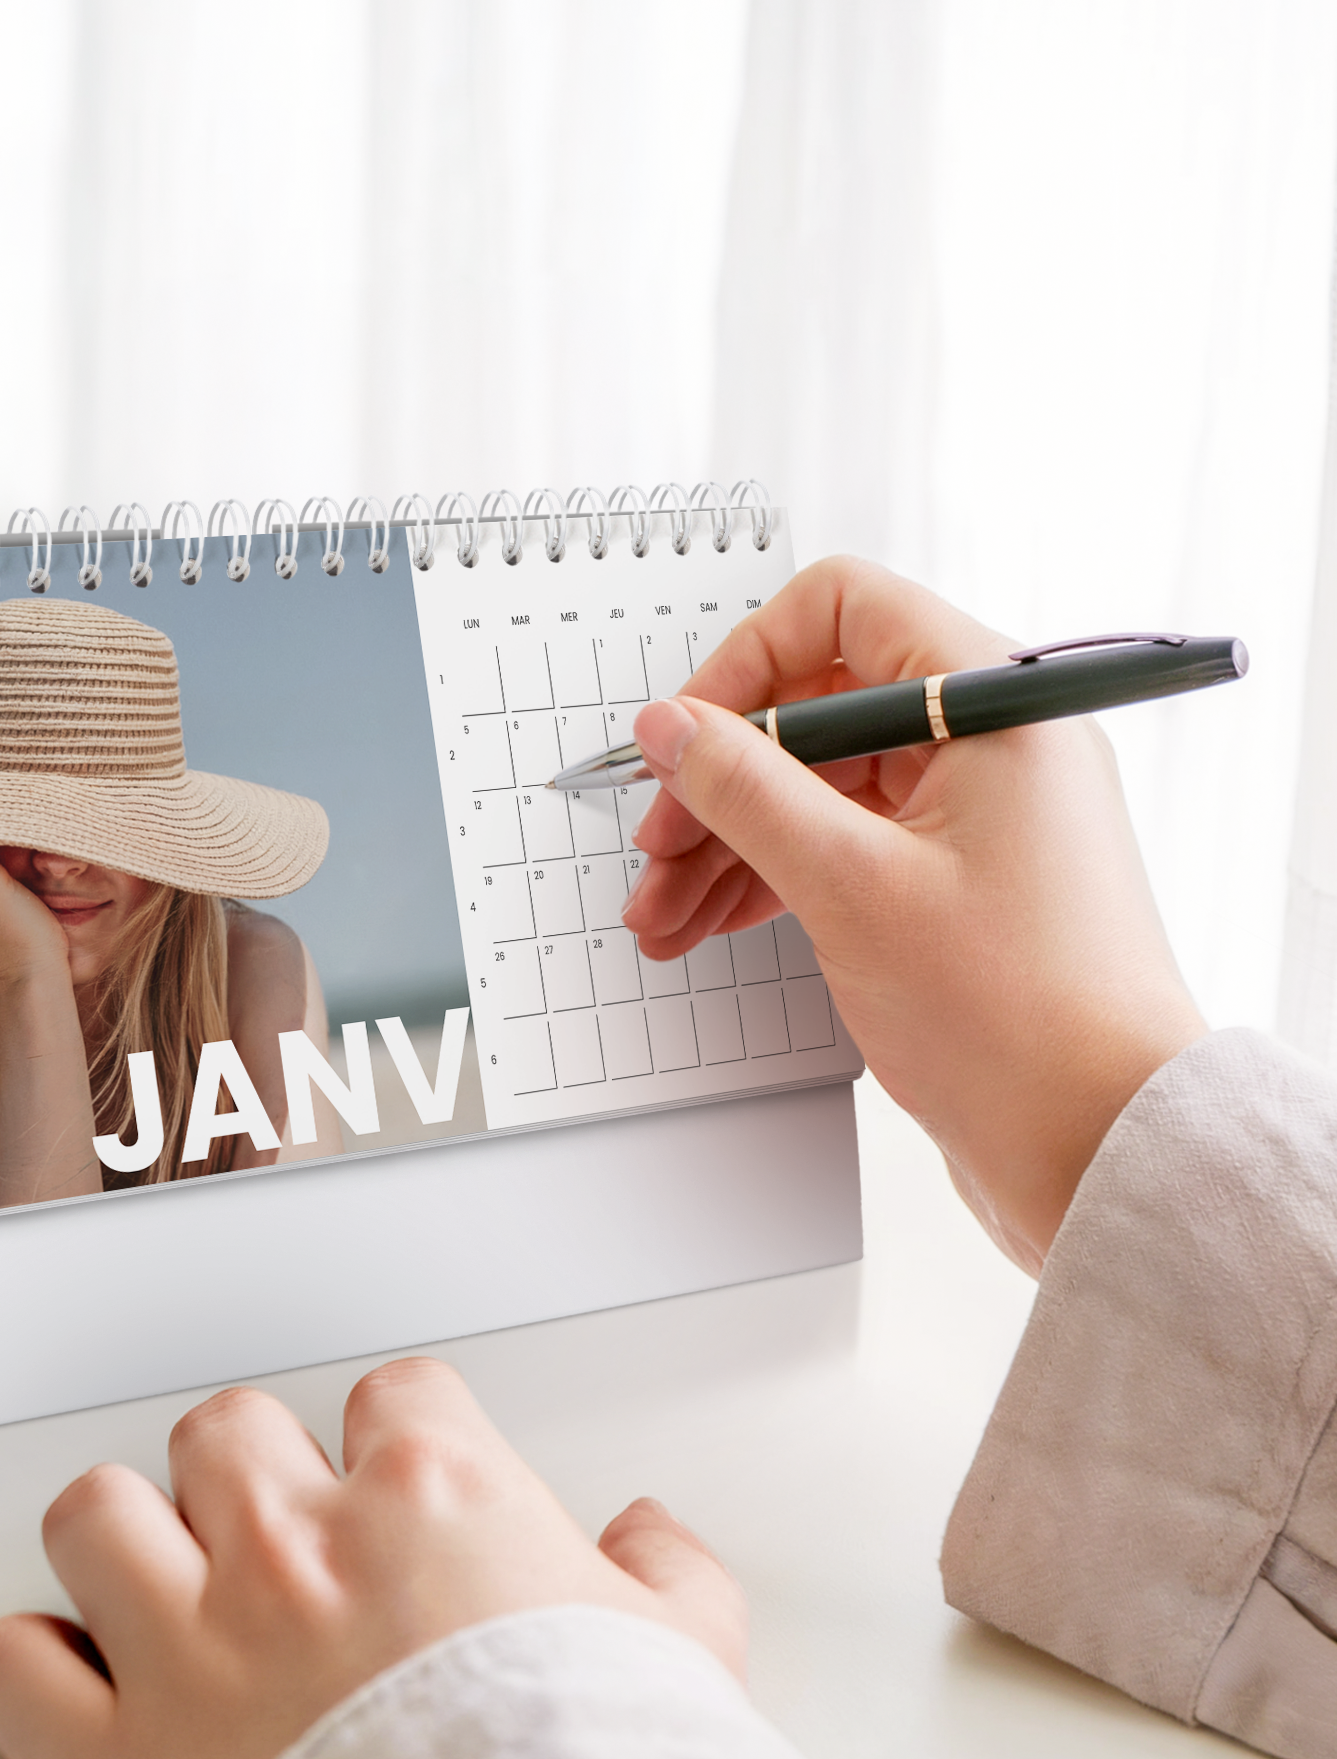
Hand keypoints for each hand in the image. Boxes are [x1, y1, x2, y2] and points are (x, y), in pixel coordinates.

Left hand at [0, 1357, 743, 1758]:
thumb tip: (649, 1537)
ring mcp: (195, 1644)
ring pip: (96, 1512)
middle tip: (283, 1547)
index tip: (402, 1486)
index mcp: (433, 1495)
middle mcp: (297, 1544)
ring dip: (126, 1542)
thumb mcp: (687, 1669)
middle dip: (252, 1477)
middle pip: (226, 1430)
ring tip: (165, 1592)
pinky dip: (32, 1670)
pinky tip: (79, 1684)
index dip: (400, 1439)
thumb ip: (669, 1577)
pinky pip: (12, 1669)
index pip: (394, 1391)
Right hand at [621, 556, 1206, 1269]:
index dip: (747, 664)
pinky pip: (849, 848)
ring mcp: (978, 818)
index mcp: (994, 708)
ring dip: (733, 844)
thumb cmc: (1021, 1020)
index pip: (845, 612)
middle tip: (657, 848)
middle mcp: (994, 747)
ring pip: (824, 788)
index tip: (687, 737)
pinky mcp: (961, 885)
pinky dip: (777, 879)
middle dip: (722, 781)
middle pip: (821, 711)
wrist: (1100, 1146)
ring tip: (664, 914)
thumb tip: (674, 726)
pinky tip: (713, 923)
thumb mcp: (849, 885)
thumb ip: (746, 789)